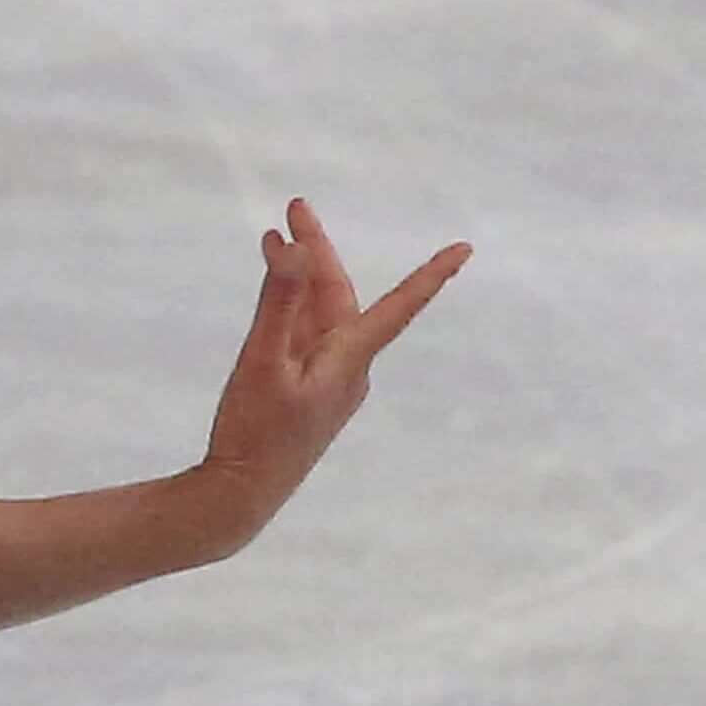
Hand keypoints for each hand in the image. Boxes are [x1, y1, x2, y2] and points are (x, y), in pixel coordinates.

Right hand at [192, 198, 467, 544]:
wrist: (240, 496)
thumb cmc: (254, 433)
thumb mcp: (260, 362)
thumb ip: (278, 303)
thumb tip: (296, 250)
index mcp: (350, 361)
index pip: (402, 306)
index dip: (433, 275)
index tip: (465, 248)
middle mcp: (349, 369)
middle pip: (339, 296)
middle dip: (318, 251)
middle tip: (292, 209)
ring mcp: (329, 383)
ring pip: (320, 315)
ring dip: (300, 277)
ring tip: (274, 241)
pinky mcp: (308, 394)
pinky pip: (306, 337)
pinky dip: (291, 308)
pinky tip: (275, 295)